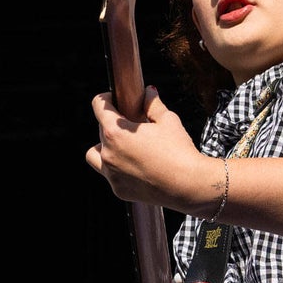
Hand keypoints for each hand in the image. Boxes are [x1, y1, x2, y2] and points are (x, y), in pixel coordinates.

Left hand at [85, 87, 219, 213]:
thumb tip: (148, 92)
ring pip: (95, 155)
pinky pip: (110, 175)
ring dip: (104, 148)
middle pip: (100, 130)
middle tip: (130, 125)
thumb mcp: (168, 120)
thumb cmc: (179, 151)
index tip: (114, 99)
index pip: (99, 106)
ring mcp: (111, 174)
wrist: (188, 185)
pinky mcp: (118, 190)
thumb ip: (153, 104)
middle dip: (112, 124)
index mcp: (116, 133)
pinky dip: (117, 168)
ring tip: (123, 147)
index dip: (107, 98)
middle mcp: (108, 154)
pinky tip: (135, 166)